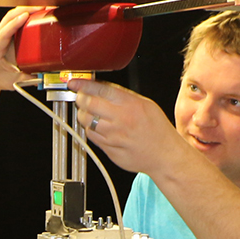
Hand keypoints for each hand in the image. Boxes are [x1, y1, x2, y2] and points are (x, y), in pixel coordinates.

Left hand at [0, 8, 36, 90]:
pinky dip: (23, 12)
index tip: (25, 16)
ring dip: (24, 9)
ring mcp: (0, 34)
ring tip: (39, 8)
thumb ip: (26, 79)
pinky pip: (13, 18)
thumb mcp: (11, 81)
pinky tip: (33, 12)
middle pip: (7, 18)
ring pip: (10, 15)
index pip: (4, 33)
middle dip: (23, 10)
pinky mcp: (6, 32)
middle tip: (39, 9)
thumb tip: (40, 75)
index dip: (15, 23)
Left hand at [69, 78, 183, 175]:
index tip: (74, 83)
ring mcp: (114, 137)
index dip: (83, 85)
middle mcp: (121, 120)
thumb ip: (123, 96)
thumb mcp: (146, 104)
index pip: (99, 90)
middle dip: (80, 99)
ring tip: (90, 113)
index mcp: (130, 105)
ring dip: (83, 116)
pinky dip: (90, 130)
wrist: (165, 155)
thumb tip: (101, 88)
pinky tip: (98, 128)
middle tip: (81, 98)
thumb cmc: (157, 130)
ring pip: (86, 122)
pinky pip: (92, 138)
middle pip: (88, 105)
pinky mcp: (110, 150)